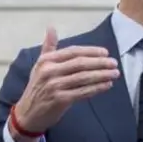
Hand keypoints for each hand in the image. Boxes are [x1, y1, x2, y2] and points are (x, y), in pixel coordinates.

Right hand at [12, 27, 119, 141]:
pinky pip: (82, 92)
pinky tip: (107, 85)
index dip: (91, 51)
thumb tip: (51, 27)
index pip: (73, 51)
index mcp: (46, 60)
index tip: (105, 52)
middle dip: (100, 62)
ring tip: (115, 73)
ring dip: (102, 75)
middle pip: (80, 63)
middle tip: (114, 63)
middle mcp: (49, 71)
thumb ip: (48, 47)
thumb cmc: (37, 88)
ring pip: (83, 78)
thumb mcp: (39, 65)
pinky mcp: (60, 100)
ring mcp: (54, 86)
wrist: (28, 114)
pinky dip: (97, 88)